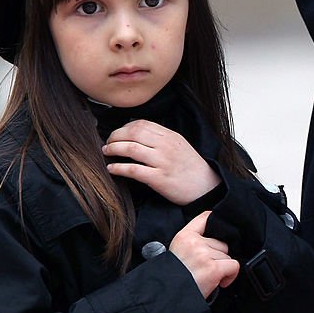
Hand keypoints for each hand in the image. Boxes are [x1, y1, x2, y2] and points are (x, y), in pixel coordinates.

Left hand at [103, 119, 220, 204]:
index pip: (142, 124)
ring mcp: (163, 162)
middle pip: (133, 133)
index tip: (117, 134)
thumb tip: (137, 133)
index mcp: (171, 136)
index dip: (124, 127)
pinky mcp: (159, 179)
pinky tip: (112, 169)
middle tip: (108, 143)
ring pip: (130, 149)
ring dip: (113, 149)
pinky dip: (119, 168)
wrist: (206, 188)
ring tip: (107, 153)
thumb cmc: (191, 168)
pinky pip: (133, 170)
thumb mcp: (180, 146)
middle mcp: (166, 146)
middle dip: (115, 136)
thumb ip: (162, 139)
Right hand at [170, 211, 240, 297]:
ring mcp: (204, 255)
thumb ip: (194, 243)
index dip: (216, 223)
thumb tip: (215, 241)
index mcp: (184, 236)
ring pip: (227, 256)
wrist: (166, 297)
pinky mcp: (213, 269)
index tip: (219, 230)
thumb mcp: (178, 253)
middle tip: (206, 269)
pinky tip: (220, 282)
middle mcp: (194, 243)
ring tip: (208, 277)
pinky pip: (234, 266)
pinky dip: (230, 275)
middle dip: (218, 257)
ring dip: (222, 268)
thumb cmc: (174, 279)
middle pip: (222, 243)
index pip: (205, 218)